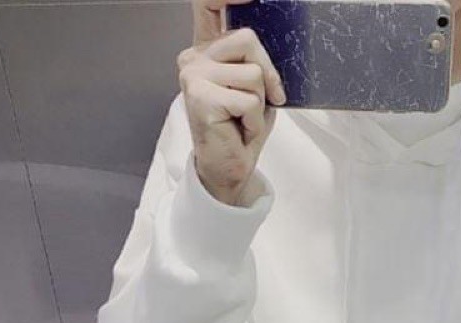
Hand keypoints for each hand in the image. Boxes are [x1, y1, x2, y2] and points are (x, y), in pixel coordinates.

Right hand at [178, 0, 286, 204]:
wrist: (228, 169)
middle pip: (248, 39)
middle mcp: (194, 57)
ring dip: (260, 103)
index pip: (209, 4)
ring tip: (244, 119)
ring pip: (254, 73)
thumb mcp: (255, 88)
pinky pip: (250, 99)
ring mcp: (193, 75)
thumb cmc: (241, 130)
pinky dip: (255, 120)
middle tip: (261, 102)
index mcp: (206, 50)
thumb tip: (267, 47)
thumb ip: (255, 60)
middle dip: (267, 75)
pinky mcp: (201, 96)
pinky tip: (240, 129)